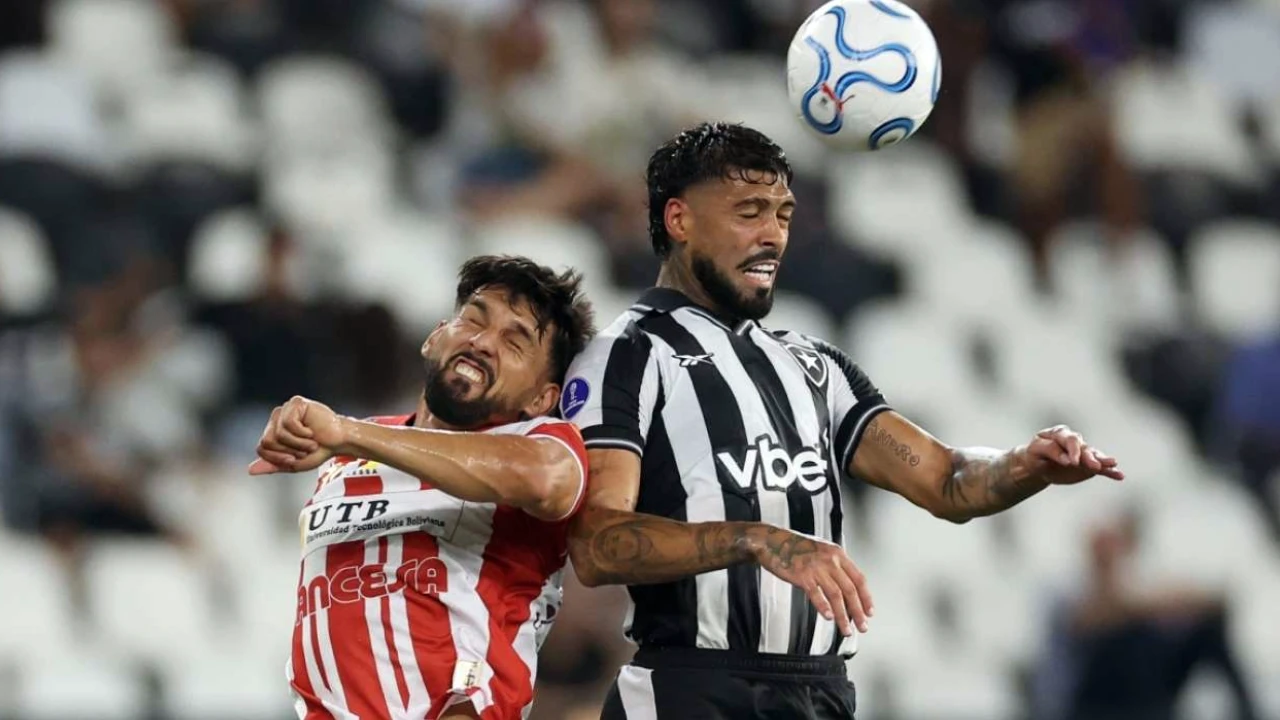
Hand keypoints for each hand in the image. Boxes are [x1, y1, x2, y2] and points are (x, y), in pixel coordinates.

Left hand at [248, 396, 346, 475]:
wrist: (340, 441)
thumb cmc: (319, 450)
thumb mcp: (293, 463)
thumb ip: (273, 465)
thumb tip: (250, 470)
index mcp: (273, 430)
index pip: (261, 447)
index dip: (278, 458)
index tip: (295, 458)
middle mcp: (276, 417)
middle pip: (267, 441)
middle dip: (288, 451)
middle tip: (305, 449)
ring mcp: (285, 409)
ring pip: (278, 434)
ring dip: (298, 444)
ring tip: (311, 441)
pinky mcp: (295, 403)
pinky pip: (289, 424)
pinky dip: (303, 433)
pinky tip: (312, 430)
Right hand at [749, 527, 872, 636]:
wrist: (773, 542)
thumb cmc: (796, 548)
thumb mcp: (823, 551)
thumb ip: (836, 567)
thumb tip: (847, 589)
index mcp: (838, 554)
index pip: (859, 579)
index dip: (866, 598)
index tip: (869, 612)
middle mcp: (830, 560)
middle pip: (850, 589)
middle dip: (858, 612)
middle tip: (862, 626)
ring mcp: (816, 567)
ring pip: (836, 595)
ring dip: (843, 616)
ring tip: (846, 629)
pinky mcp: (802, 575)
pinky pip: (816, 593)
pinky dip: (823, 607)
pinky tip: (828, 617)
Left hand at [1024, 425, 1123, 484]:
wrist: (1037, 464)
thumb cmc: (1035, 455)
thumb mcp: (1036, 451)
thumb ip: (1051, 452)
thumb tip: (1068, 461)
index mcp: (1059, 434)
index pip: (1069, 440)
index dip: (1072, 451)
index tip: (1071, 463)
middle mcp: (1074, 441)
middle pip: (1084, 447)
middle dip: (1089, 457)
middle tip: (1094, 466)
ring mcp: (1083, 452)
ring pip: (1095, 456)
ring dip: (1103, 461)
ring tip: (1113, 464)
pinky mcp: (1089, 465)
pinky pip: (1101, 468)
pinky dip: (1110, 471)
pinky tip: (1119, 476)